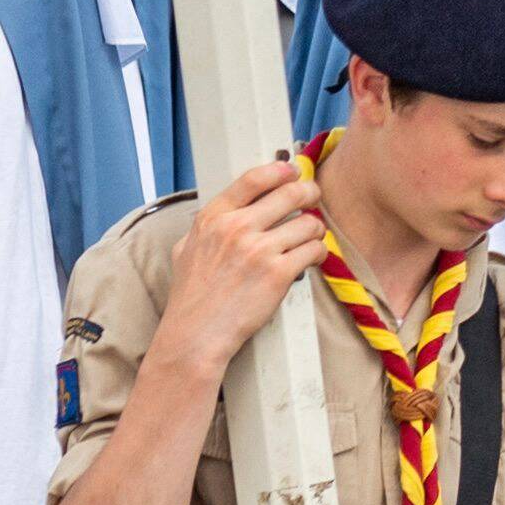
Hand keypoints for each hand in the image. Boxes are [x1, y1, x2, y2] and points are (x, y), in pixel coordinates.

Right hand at [157, 155, 327, 379]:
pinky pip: (314, 250)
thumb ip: (204, 227)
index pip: (253, 178)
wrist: (196, 335)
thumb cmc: (191, 298)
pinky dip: (319, 252)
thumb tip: (222, 212)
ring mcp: (259, 250)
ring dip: (315, 227)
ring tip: (312, 234)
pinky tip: (314, 257)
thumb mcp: (186, 250)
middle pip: (289, 193)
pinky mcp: (278, 274)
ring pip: (308, 222)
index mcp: (213, 218)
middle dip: (308, 192)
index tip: (291, 170)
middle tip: (313, 196)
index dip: (279, 170)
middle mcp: (236, 228)